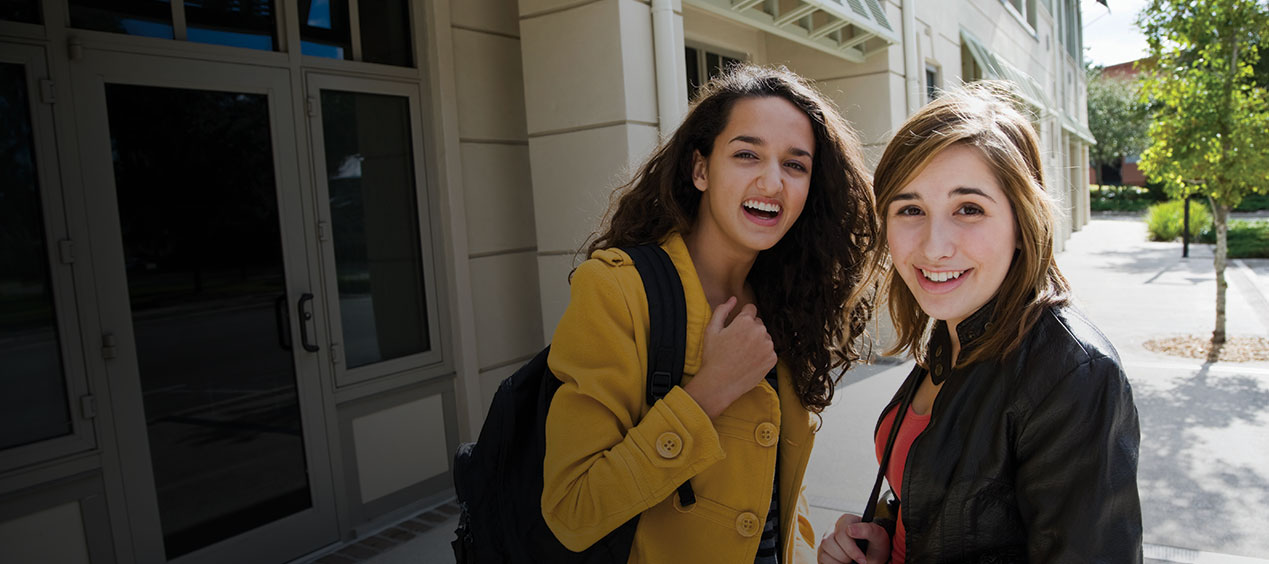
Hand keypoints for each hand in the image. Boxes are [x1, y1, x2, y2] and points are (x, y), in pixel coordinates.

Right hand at [684, 296, 776, 417]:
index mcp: (745, 321)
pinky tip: (749, 361)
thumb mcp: (711, 329)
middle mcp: (760, 331)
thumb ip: (722, 310)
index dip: (742, 318)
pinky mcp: (772, 359)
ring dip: (757, 342)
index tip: (736, 329)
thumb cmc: (713, 356)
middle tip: (737, 344)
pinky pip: (769, 351)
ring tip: (742, 354)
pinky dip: (761, 355)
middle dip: (750, 330)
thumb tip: (733, 299)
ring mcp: (768, 346)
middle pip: (758, 324)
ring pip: (764, 337)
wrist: (719, 383)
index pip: (751, 310)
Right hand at [818, 513, 889, 563]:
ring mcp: (826, 540)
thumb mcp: (878, 537)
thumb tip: (850, 529)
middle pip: (828, 543)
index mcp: (846, 520)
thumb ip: (867, 530)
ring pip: (824, 552)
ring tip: (850, 560)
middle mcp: (833, 528)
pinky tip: (844, 562)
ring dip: (840, 561)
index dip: (851, 550)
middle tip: (858, 560)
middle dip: (845, 556)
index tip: (862, 560)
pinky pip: (822, 559)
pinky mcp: (823, 551)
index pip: (840, 534)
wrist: (873, 556)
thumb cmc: (875, 545)